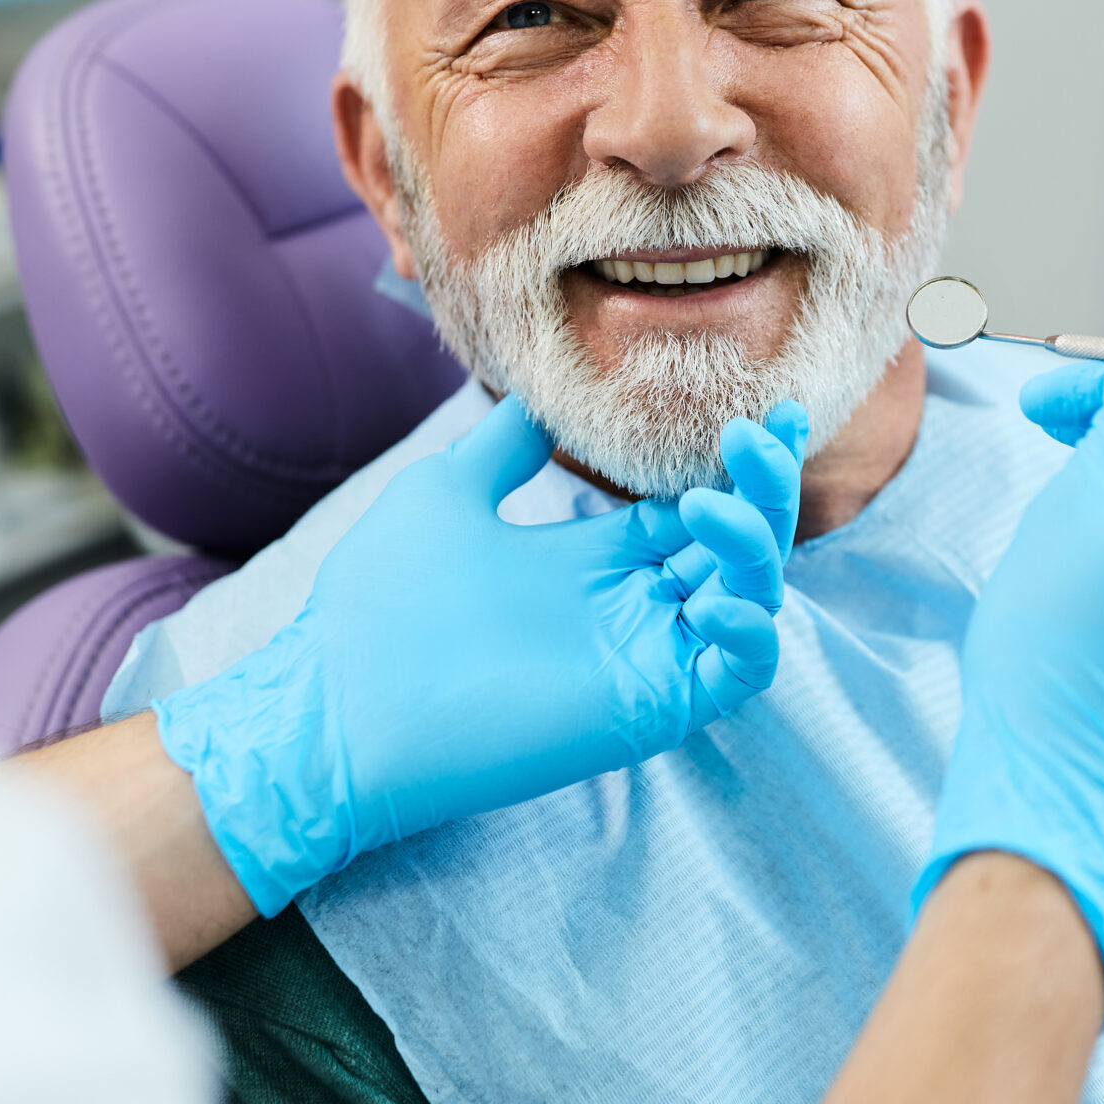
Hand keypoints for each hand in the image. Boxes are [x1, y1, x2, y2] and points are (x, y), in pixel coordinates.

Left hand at [157, 396, 806, 914]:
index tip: (761, 410)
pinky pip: (737, 674)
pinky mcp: (648, 707)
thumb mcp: (446, 492)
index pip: (693, 507)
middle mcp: (631, 604)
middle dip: (764, 487)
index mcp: (593, 557)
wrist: (339, 702)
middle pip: (737, 544)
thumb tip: (544, 396)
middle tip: (760, 431)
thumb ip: (505, 446)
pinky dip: (750, 633)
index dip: (736, 463)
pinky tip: (716, 598)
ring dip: (753, 544)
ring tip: (706, 505)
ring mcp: (645, 656)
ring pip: (750, 598)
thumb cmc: (380, 603)